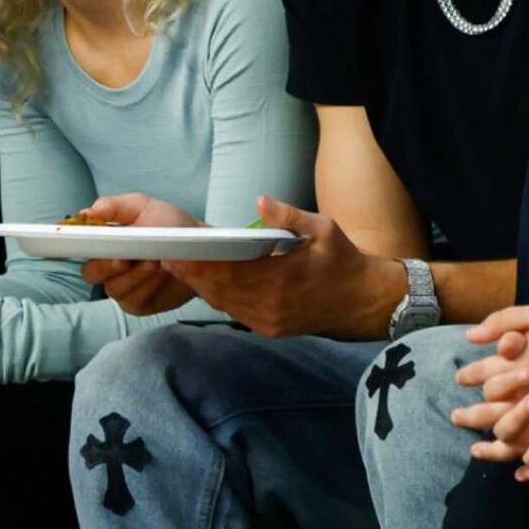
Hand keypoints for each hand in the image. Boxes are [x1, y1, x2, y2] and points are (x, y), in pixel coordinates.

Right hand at [77, 193, 202, 314]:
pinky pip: (131, 299)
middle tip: (126, 258)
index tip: (84, 241)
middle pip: (90, 272)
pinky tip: (160, 274)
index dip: (73, 245)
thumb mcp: (144, 207)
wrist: (202, 252)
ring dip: (134, 274)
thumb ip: (114, 207)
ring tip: (155, 260)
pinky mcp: (137, 302)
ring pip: (112, 287)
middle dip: (107, 265)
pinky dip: (146, 286)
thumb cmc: (172, 226)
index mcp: (104, 240)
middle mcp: (108, 264)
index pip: (77, 244)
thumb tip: (88, 212)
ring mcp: (122, 286)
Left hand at [162, 195, 404, 339]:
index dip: (198, 263)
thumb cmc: (343, 260)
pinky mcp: (269, 329)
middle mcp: (270, 305)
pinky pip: (234, 312)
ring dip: (200, 286)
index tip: (176, 251)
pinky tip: (205, 282)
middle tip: (166, 256)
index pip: (227, 272)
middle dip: (191, 273)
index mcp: (280, 279)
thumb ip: (290, 215)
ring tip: (178, 266)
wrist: (362, 302)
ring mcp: (268, 321)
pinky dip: (217, 297)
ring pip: (222, 303)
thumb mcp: (324, 229)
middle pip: (218, 290)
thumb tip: (261, 200)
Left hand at [450, 302, 528, 482]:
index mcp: (523, 366)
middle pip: (491, 415)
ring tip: (476, 451)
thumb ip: (502, 321)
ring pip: (516, 442)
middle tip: (456, 418)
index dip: (467, 377)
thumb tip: (471, 337)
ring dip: (493, 450)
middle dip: (470, 417)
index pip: (483, 378)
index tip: (460, 378)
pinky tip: (520, 472)